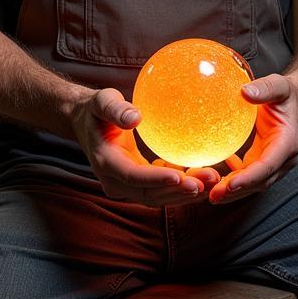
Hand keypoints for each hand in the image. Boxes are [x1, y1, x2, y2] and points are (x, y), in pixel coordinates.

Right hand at [71, 87, 219, 206]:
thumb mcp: (102, 101)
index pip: (133, 176)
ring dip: (184, 192)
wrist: (85, 123)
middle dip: (179, 191)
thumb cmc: (96, 109)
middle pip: (150, 193)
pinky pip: (159, 190)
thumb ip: (115, 109)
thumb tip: (135, 117)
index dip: (156, 179)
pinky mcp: (136, 184)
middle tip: (208, 180)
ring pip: (157, 196)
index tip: (181, 177)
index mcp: (106, 162)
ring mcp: (125, 186)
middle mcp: (114, 181)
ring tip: (212, 179)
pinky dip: (179, 186)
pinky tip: (200, 175)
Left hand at [208, 73, 297, 204]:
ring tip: (211, 194)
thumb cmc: (286, 94)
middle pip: (260, 182)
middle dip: (238, 191)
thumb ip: (264, 89)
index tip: (229, 185)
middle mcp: (284, 159)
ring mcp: (275, 164)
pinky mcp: (264, 162)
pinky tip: (214, 179)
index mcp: (288, 142)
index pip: (267, 166)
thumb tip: (245, 92)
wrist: (296, 102)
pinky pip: (249, 176)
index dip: (249, 178)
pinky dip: (233, 180)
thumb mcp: (278, 86)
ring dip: (234, 191)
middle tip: (213, 195)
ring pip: (254, 184)